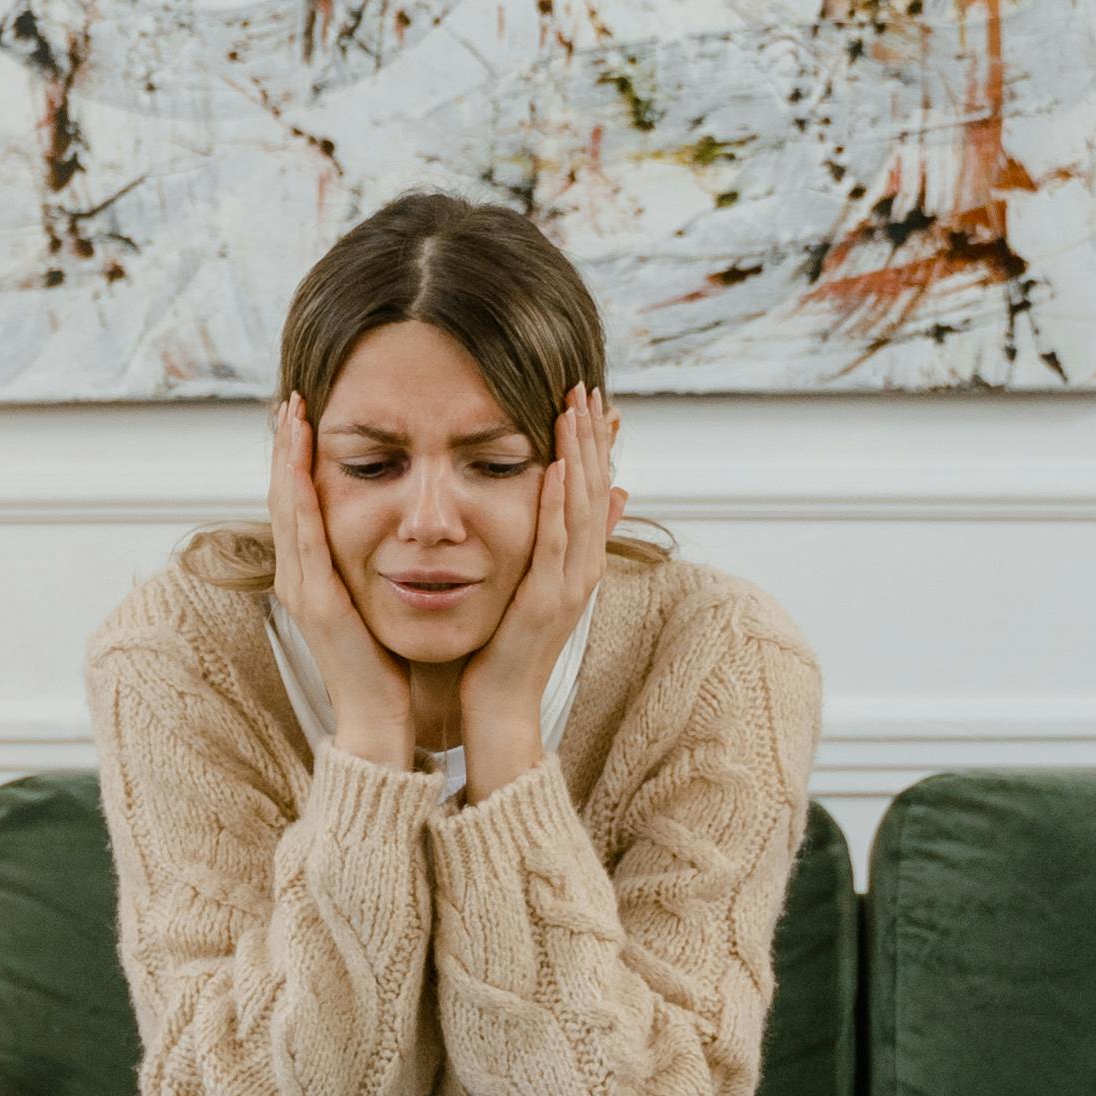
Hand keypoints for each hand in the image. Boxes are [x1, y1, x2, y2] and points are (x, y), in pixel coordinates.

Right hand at [269, 396, 424, 771]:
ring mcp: (302, 588)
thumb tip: (397, 535)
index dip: (295, 459)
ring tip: (291, 415)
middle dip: (284, 446)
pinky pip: (303, 537)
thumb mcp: (378, 603)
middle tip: (290, 400)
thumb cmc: (386, 666)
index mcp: (314, 576)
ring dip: (285, 459)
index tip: (304, 417)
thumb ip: (378, 567)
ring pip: (286, 508)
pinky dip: (299, 495)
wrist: (379, 721)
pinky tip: (300, 465)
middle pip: (283, 496)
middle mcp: (299, 577)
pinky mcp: (314, 601)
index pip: (299, 504)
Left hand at [458, 388, 618, 795]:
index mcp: (577, 563)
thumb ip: (556, 545)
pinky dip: (560, 503)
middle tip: (585, 385)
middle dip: (590, 435)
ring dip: (580, 454)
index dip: (592, 443)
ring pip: (583, 507)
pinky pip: (555, 543)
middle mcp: (582, 569)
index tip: (586, 399)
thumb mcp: (533, 587)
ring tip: (576, 408)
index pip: (592, 489)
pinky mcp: (547, 601)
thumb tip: (595, 501)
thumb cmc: (504, 652)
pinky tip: (558, 467)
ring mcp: (569, 585)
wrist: (500, 709)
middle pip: (595, 488)